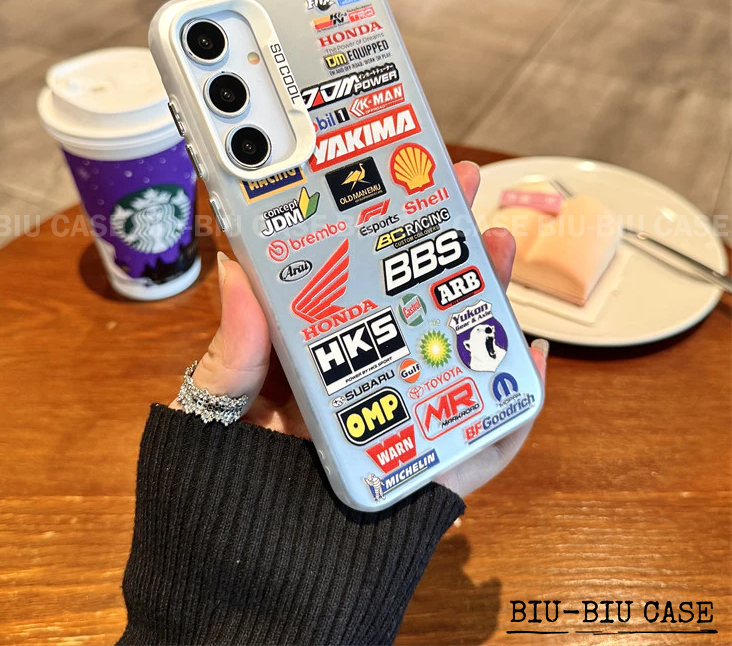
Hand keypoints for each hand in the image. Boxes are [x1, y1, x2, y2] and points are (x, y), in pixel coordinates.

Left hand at [171, 161, 547, 497]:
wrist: (245, 577)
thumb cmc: (223, 488)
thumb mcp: (217, 411)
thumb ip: (231, 351)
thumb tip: (235, 267)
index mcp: (313, 353)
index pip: (350, 277)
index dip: (374, 223)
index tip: (391, 172)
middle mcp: (365, 376)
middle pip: (416, 302)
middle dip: (442, 240)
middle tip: (460, 186)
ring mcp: (402, 418)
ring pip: (456, 349)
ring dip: (484, 296)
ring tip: (496, 247)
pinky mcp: (431, 467)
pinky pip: (485, 434)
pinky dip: (517, 401)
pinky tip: (533, 354)